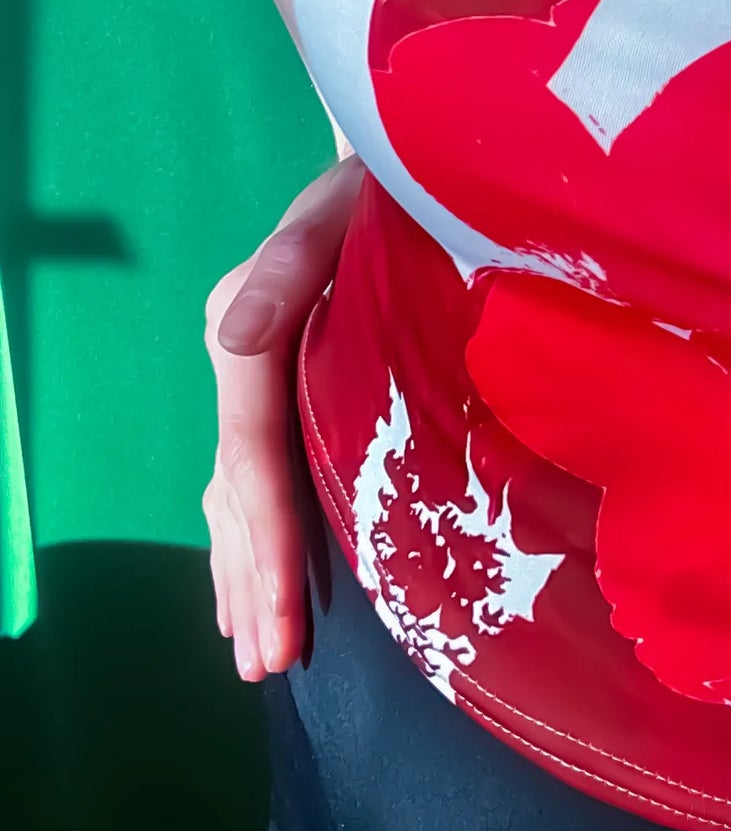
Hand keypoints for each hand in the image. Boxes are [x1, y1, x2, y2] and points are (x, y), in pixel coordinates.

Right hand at [202, 152, 363, 678]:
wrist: (399, 164)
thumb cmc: (385, 184)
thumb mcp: (341, 209)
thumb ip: (292, 266)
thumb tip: (231, 337)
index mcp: (247, 325)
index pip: (252, 455)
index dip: (268, 539)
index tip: (284, 617)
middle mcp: (240, 358)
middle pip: (239, 490)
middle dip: (256, 580)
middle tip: (269, 665)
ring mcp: (257, 378)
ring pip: (237, 497)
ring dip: (247, 575)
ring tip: (257, 655)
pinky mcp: (283, 387)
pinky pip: (254, 480)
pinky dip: (251, 540)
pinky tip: (252, 589)